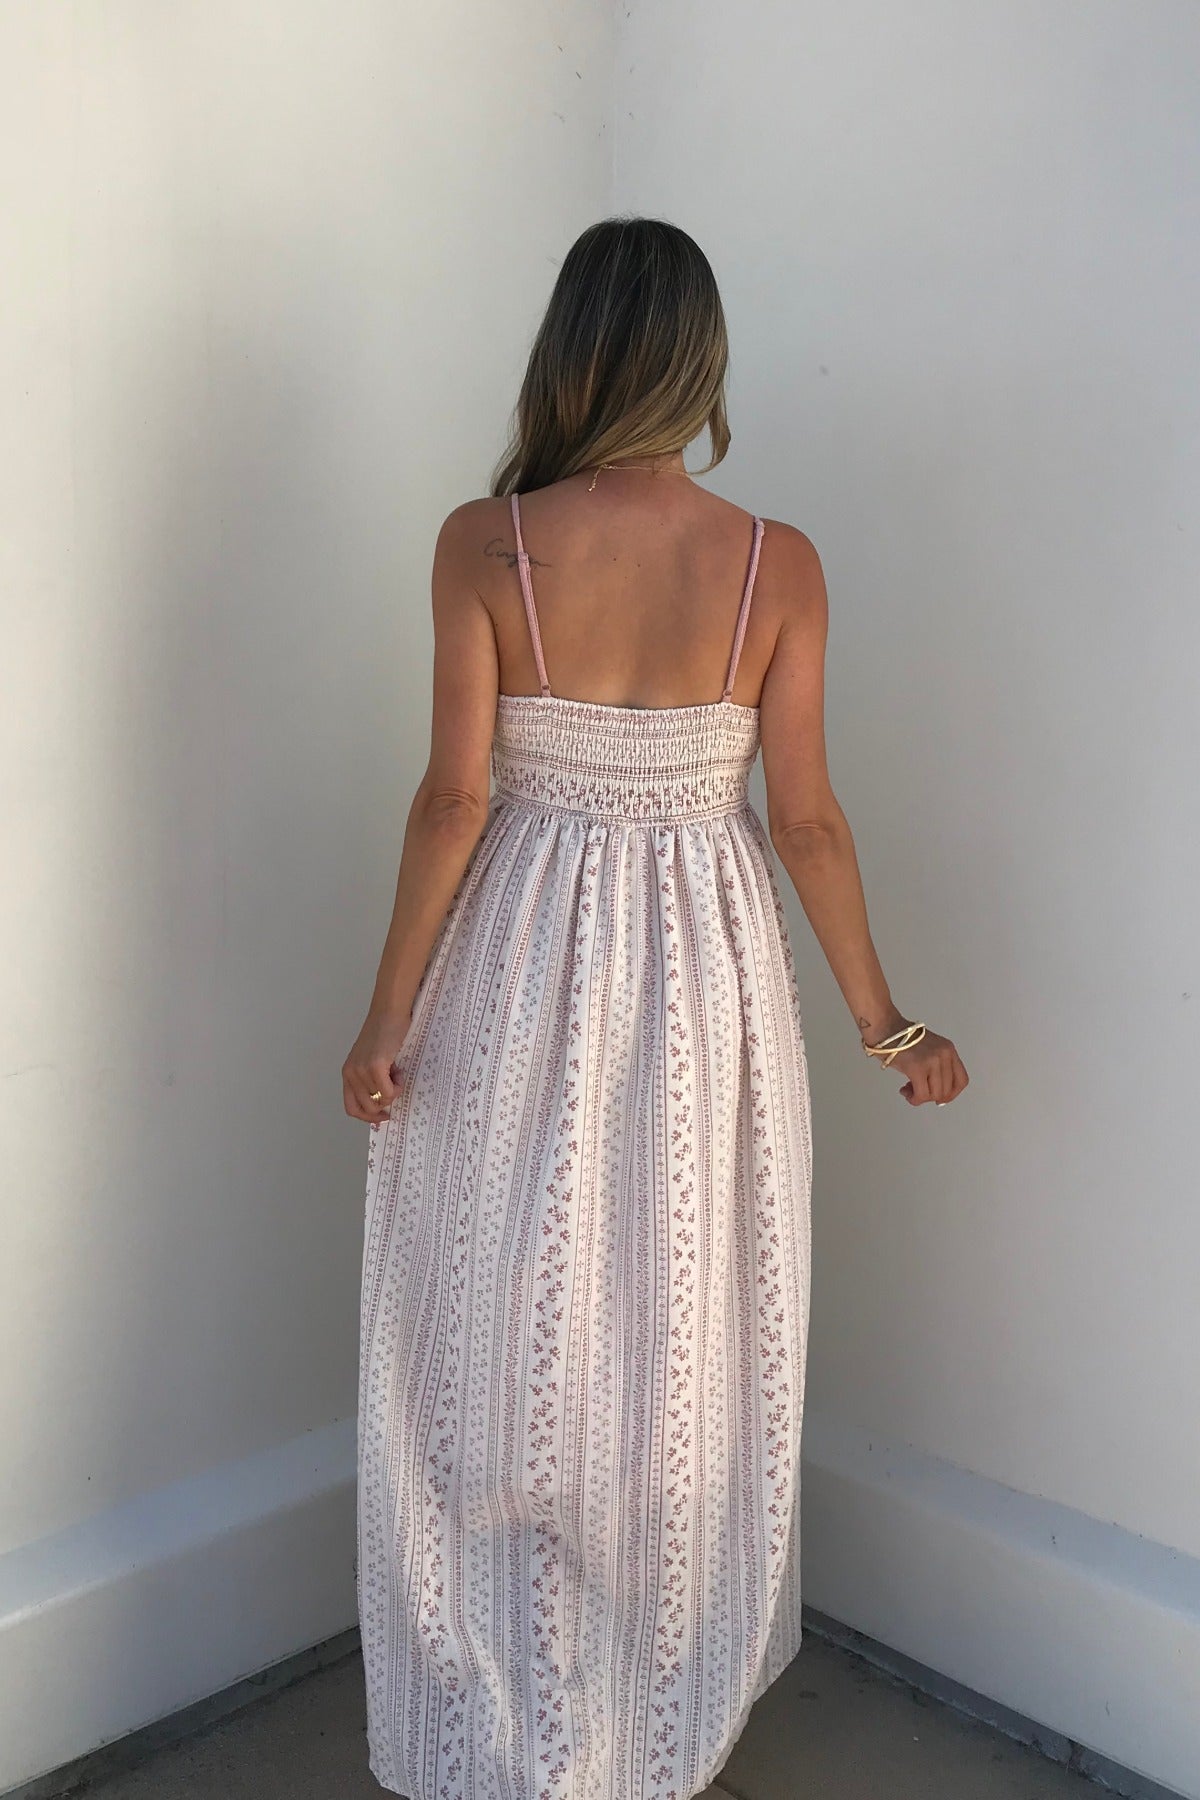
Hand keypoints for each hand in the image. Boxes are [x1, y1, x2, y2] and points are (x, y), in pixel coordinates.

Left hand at [342, 1009, 410, 1124]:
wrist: (389, 1013)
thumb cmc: (385, 1033)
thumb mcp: (370, 1060)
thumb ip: (370, 1079)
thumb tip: (382, 1102)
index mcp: (347, 1074)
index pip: (351, 1108)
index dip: (368, 1117)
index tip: (384, 1115)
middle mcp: (350, 1074)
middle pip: (367, 1108)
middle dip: (385, 1104)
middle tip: (394, 1087)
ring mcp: (361, 1071)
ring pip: (380, 1101)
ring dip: (393, 1092)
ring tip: (396, 1073)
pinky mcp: (374, 1067)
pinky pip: (388, 1092)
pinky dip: (397, 1086)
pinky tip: (398, 1071)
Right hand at [874, 1025, 968, 1107]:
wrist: (885, 1027)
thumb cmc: (900, 1039)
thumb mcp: (929, 1049)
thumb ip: (936, 1066)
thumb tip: (936, 1092)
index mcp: (949, 1050)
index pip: (962, 1080)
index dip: (951, 1094)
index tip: (939, 1098)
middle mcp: (944, 1055)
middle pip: (947, 1090)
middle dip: (931, 1097)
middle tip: (916, 1091)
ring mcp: (932, 1061)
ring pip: (935, 1095)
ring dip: (921, 1098)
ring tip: (908, 1090)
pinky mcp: (917, 1068)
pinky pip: (922, 1095)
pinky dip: (914, 1099)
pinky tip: (905, 1092)